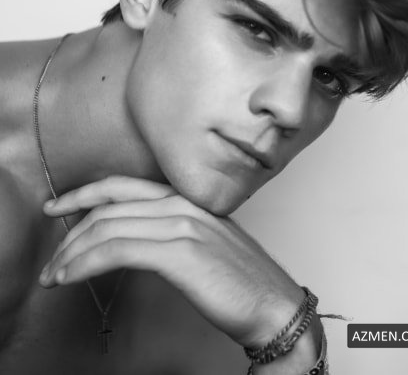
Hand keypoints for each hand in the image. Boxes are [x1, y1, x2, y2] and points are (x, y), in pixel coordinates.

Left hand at [40, 175, 304, 347]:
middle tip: (52, 259)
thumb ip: (169, 231)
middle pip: (109, 207)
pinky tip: (72, 277)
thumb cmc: (239, 280)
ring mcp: (182, 224)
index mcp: (186, 198)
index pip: (123, 186)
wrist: (273, 304)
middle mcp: (182, 204)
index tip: (58, 207)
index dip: (84, 194)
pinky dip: (86, 263)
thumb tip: (129, 240)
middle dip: (71, 232)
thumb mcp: (202, 242)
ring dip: (72, 253)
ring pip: (108, 227)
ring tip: (55, 275)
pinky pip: (117, 250)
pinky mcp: (180, 251)